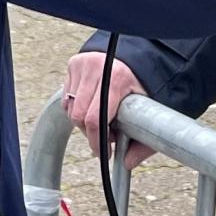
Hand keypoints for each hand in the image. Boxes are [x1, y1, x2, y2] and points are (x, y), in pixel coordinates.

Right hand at [63, 52, 155, 168]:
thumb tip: (128, 162)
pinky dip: (76, 107)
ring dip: (82, 121)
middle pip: (79, 116)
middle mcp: (97, 68)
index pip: (95, 119)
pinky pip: (67, 97)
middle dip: (90, 133)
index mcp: (117, 78)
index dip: (97, 141)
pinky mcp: (74, 63)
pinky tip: (91, 106)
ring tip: (100, 120)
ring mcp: (83, 64)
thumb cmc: (143, 81)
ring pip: (71, 108)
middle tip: (105, 136)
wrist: (136, 53)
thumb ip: (144, 138)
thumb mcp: (149, 107)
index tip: (104, 153)